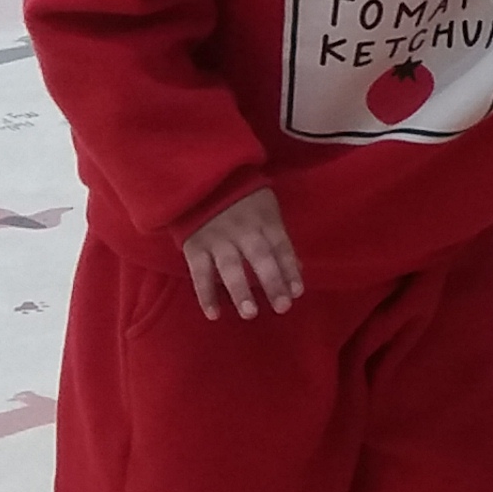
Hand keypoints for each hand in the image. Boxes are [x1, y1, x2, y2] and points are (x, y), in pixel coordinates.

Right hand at [181, 187, 303, 319]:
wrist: (200, 177)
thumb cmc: (241, 195)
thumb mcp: (266, 207)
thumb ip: (278, 236)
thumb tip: (297, 269)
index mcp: (263, 218)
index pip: (281, 245)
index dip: (290, 268)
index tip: (297, 292)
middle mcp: (242, 229)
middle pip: (260, 257)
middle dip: (272, 282)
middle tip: (282, 307)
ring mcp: (217, 239)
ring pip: (230, 267)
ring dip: (241, 291)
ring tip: (250, 313)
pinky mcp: (195, 247)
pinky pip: (200, 274)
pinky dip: (206, 294)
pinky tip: (214, 314)